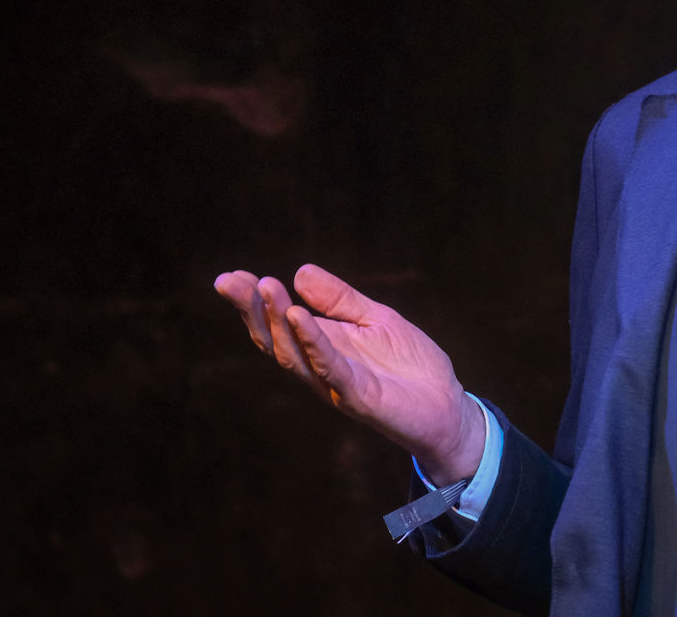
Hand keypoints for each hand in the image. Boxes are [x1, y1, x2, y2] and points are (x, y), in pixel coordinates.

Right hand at [213, 264, 485, 483]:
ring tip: (264, 287)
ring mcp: (337, 384)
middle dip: (252, 310)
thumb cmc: (410, 365)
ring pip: (295, 354)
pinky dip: (313, 342)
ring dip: (277, 321)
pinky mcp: (360, 397)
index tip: (230, 277)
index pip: (278, 323)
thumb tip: (299, 271)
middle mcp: (321, 368)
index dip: (253, 302)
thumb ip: (339, 299)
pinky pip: (330, 368)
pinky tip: (299, 316)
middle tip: (229, 281)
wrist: (447, 406)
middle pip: (275, 340)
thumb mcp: (375, 319)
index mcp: (323, 347)